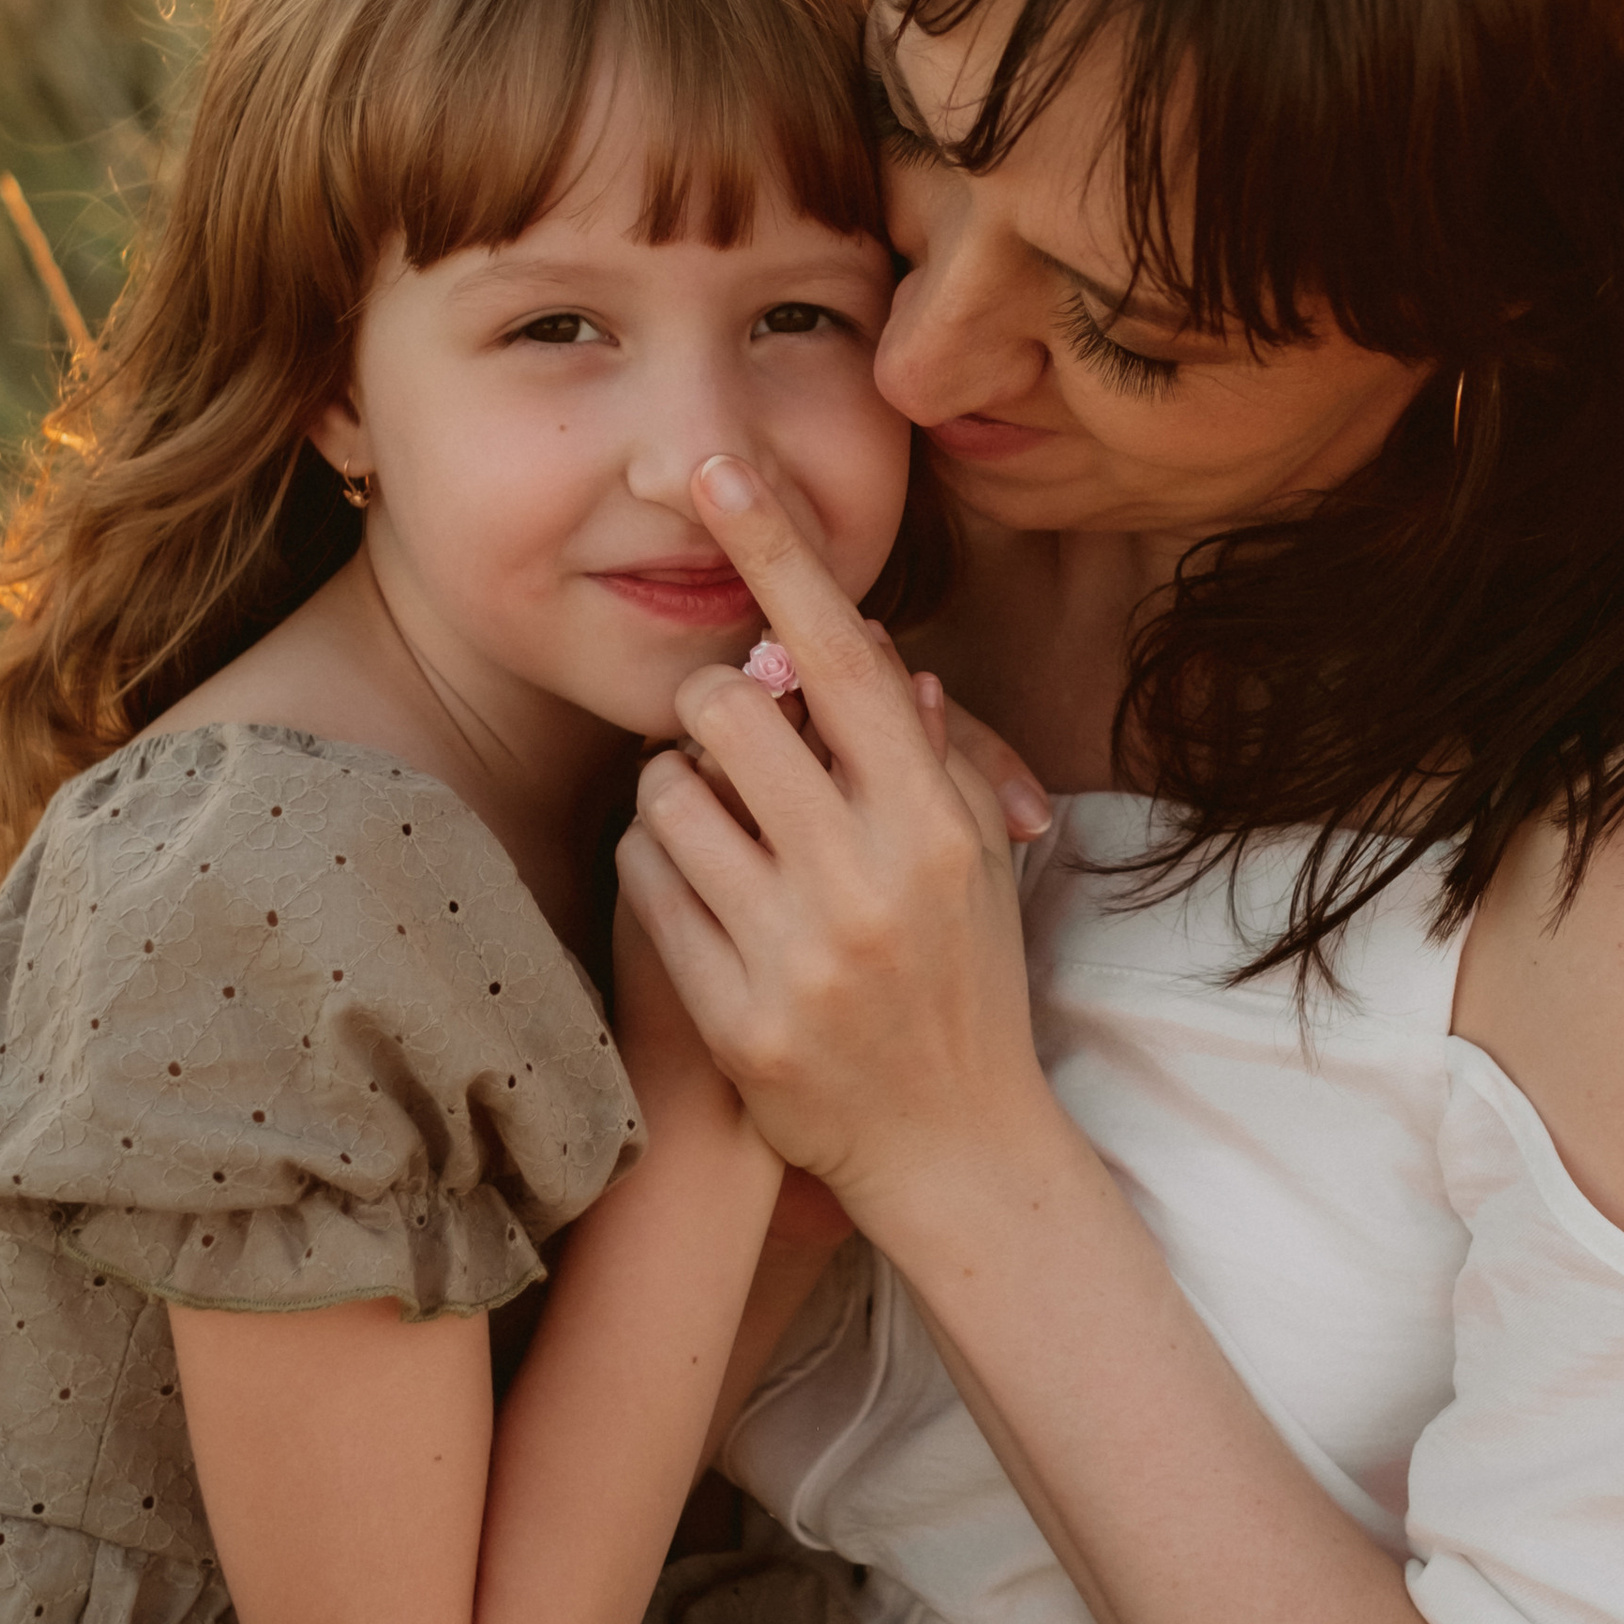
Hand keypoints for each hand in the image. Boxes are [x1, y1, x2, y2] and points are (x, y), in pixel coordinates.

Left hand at [614, 458, 1063, 1217]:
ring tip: (721, 828)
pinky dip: (658, 865)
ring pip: (671, 792)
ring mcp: (797, 951)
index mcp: (938, 823)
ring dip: (678, 790)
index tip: (718, 471)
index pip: (844, 656)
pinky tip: (699, 893)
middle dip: (715, 707)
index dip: (776, 552)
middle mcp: (868, 878)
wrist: (953, 1153)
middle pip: (729, 709)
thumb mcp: (977, 866)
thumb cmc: (966, 988)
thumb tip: (875, 660)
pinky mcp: (733, 1013)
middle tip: (735, 743)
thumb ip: (932, 757)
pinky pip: (646, 881)